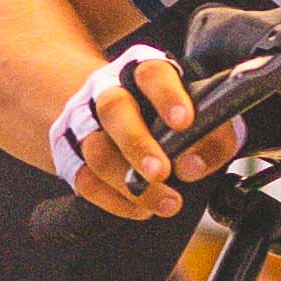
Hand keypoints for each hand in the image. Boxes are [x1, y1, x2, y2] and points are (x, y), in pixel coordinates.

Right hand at [48, 48, 243, 222]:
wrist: (112, 118)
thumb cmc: (164, 118)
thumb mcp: (198, 119)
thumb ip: (210, 139)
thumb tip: (192, 166)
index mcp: (140, 72)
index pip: (152, 74)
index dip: (167, 96)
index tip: (184, 122)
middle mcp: (106, 92)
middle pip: (113, 110)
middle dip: (137, 144)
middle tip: (161, 172)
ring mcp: (83, 124)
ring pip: (95, 150)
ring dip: (128, 182)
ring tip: (166, 203)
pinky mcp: (70, 157)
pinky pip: (85, 181)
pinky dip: (115, 201)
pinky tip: (142, 208)